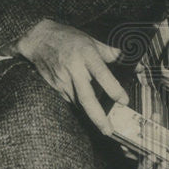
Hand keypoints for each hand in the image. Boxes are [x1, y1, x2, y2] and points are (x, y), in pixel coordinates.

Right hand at [15, 19, 127, 134]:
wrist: (39, 39)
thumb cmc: (68, 38)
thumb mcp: (91, 40)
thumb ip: (110, 52)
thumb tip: (130, 60)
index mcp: (86, 55)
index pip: (101, 74)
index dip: (113, 89)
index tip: (124, 101)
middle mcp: (74, 68)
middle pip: (86, 97)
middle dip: (98, 117)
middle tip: (108, 130)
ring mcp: (62, 79)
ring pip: (78, 103)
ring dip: (90, 115)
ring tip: (102, 125)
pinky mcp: (55, 86)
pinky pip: (70, 100)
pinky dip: (80, 106)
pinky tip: (88, 110)